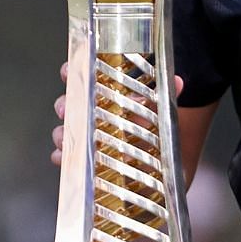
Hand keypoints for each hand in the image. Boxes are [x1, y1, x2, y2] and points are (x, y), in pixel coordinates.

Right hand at [50, 62, 182, 165]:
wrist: (158, 171)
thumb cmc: (152, 136)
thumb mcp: (162, 115)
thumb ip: (166, 98)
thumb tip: (178, 81)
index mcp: (105, 95)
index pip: (83, 77)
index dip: (71, 71)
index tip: (68, 70)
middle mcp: (90, 114)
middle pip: (68, 103)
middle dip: (64, 104)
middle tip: (67, 109)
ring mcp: (84, 138)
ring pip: (63, 131)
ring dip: (62, 133)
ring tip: (67, 138)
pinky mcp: (82, 162)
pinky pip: (65, 158)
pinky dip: (62, 157)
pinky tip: (64, 157)